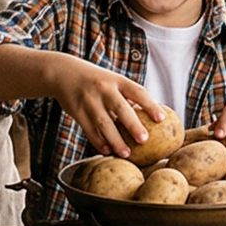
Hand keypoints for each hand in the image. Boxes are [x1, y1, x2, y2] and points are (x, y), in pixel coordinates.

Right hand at [51, 60, 170, 158]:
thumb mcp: (112, 80)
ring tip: (127, 153)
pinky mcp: (77, 111)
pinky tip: (107, 151)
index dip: (151, 105)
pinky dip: (99, 141)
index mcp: (117, 80)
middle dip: (133, 125)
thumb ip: (127, 96)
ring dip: (116, 140)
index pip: (138, 92)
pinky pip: (89, 129)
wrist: (63, 72)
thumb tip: (149, 117)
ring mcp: (90, 101)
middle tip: (144, 140)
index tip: (161, 119)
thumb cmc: (95, 80)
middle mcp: (104, 89)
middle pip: (121, 108)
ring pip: (104, 123)